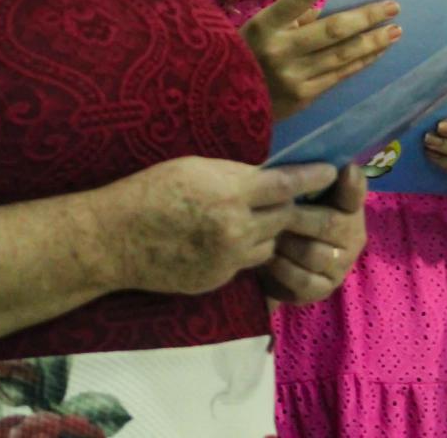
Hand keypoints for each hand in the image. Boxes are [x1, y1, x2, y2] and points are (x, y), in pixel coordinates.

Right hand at [94, 158, 336, 295]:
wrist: (114, 239)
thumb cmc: (151, 191)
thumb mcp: (196, 167)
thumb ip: (235, 174)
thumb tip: (264, 175)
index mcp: (231, 192)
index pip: (287, 185)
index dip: (312, 177)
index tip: (331, 171)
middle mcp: (236, 228)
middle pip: (284, 217)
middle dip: (291, 207)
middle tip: (300, 198)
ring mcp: (228, 259)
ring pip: (269, 244)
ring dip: (268, 232)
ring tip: (255, 219)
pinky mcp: (218, 280)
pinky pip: (245, 264)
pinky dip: (244, 250)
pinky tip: (226, 240)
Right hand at [239, 0, 400, 119]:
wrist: (222, 106)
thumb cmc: (244, 56)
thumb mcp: (258, 31)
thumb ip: (292, 20)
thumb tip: (332, 14)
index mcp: (263, 26)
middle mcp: (279, 51)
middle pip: (332, 30)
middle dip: (366, 16)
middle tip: (393, 6)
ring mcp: (293, 77)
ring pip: (343, 55)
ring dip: (373, 41)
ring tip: (395, 29)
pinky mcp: (303, 96)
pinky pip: (339, 75)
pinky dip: (361, 61)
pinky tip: (377, 51)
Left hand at [261, 166, 367, 303]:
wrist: (273, 255)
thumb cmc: (288, 215)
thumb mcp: (296, 191)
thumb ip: (312, 175)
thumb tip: (344, 165)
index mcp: (351, 208)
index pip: (355, 193)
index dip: (351, 184)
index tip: (345, 171)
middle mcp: (354, 237)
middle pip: (328, 223)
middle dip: (296, 217)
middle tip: (270, 210)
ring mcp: (341, 265)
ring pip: (313, 253)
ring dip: (286, 244)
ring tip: (266, 235)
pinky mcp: (324, 289)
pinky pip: (303, 280)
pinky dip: (283, 269)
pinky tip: (269, 259)